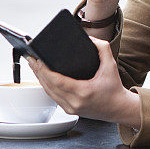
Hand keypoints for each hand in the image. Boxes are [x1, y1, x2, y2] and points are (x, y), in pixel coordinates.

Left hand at [26, 37, 140, 127]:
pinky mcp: (70, 110)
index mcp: (83, 92)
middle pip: (49, 86)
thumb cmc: (114, 88)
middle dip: (38, 71)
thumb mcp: (111, 65)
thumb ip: (102, 48)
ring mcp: (71, 108)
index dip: (45, 70)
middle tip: (31, 58)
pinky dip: (46, 86)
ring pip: (49, 92)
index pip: (57, 81)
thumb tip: (89, 38)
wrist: (119, 108)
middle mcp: (75, 102)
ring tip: (33, 65)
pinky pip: (53, 97)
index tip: (37, 60)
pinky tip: (42, 77)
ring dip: (40, 79)